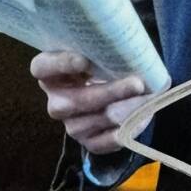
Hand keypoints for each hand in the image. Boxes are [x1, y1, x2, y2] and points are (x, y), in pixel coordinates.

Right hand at [30, 50, 152, 154]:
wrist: (110, 92)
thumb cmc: (102, 65)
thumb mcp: (96, 53)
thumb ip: (101, 49)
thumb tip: (127, 48)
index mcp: (50, 74)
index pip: (42, 68)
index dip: (61, 65)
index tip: (85, 60)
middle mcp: (56, 102)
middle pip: (74, 101)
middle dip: (110, 92)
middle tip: (137, 83)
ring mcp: (71, 125)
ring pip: (96, 121)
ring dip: (125, 110)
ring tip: (147, 99)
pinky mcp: (88, 142)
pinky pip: (106, 142)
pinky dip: (126, 129)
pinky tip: (142, 117)